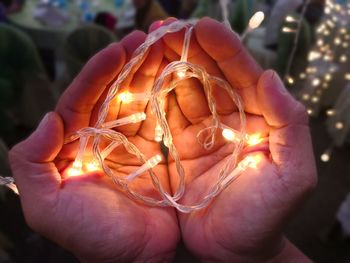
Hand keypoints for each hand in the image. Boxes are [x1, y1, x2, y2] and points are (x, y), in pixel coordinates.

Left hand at [9, 31, 178, 262]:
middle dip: (131, 62)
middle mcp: (104, 137)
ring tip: (168, 46)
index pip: (83, 98)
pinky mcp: (160, 149)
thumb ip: (32, 164)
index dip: (99, 71)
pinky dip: (171, 96)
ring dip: (152, 71)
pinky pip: (164, 116)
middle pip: (115, 91)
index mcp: (76, 144)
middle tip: (151, 36)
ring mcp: (135, 141)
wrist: (139, 260)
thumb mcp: (47, 208)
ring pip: (141, 98)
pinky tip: (182, 76)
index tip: (118, 48)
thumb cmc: (95, 237)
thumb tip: (49, 120)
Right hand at [160, 18, 316, 261]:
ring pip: (181, 92)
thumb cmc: (265, 217)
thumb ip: (290, 125)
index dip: (223, 49)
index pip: (241, 75)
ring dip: (166, 68)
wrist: (234, 252)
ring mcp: (199, 134)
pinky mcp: (176, 150)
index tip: (202, 26)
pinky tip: (139, 81)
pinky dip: (152, 98)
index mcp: (257, 121)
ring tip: (146, 47)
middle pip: (206, 77)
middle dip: (187, 50)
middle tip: (164, 28)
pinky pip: (163, 117)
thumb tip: (269, 77)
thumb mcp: (293, 174)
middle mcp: (227, 122)